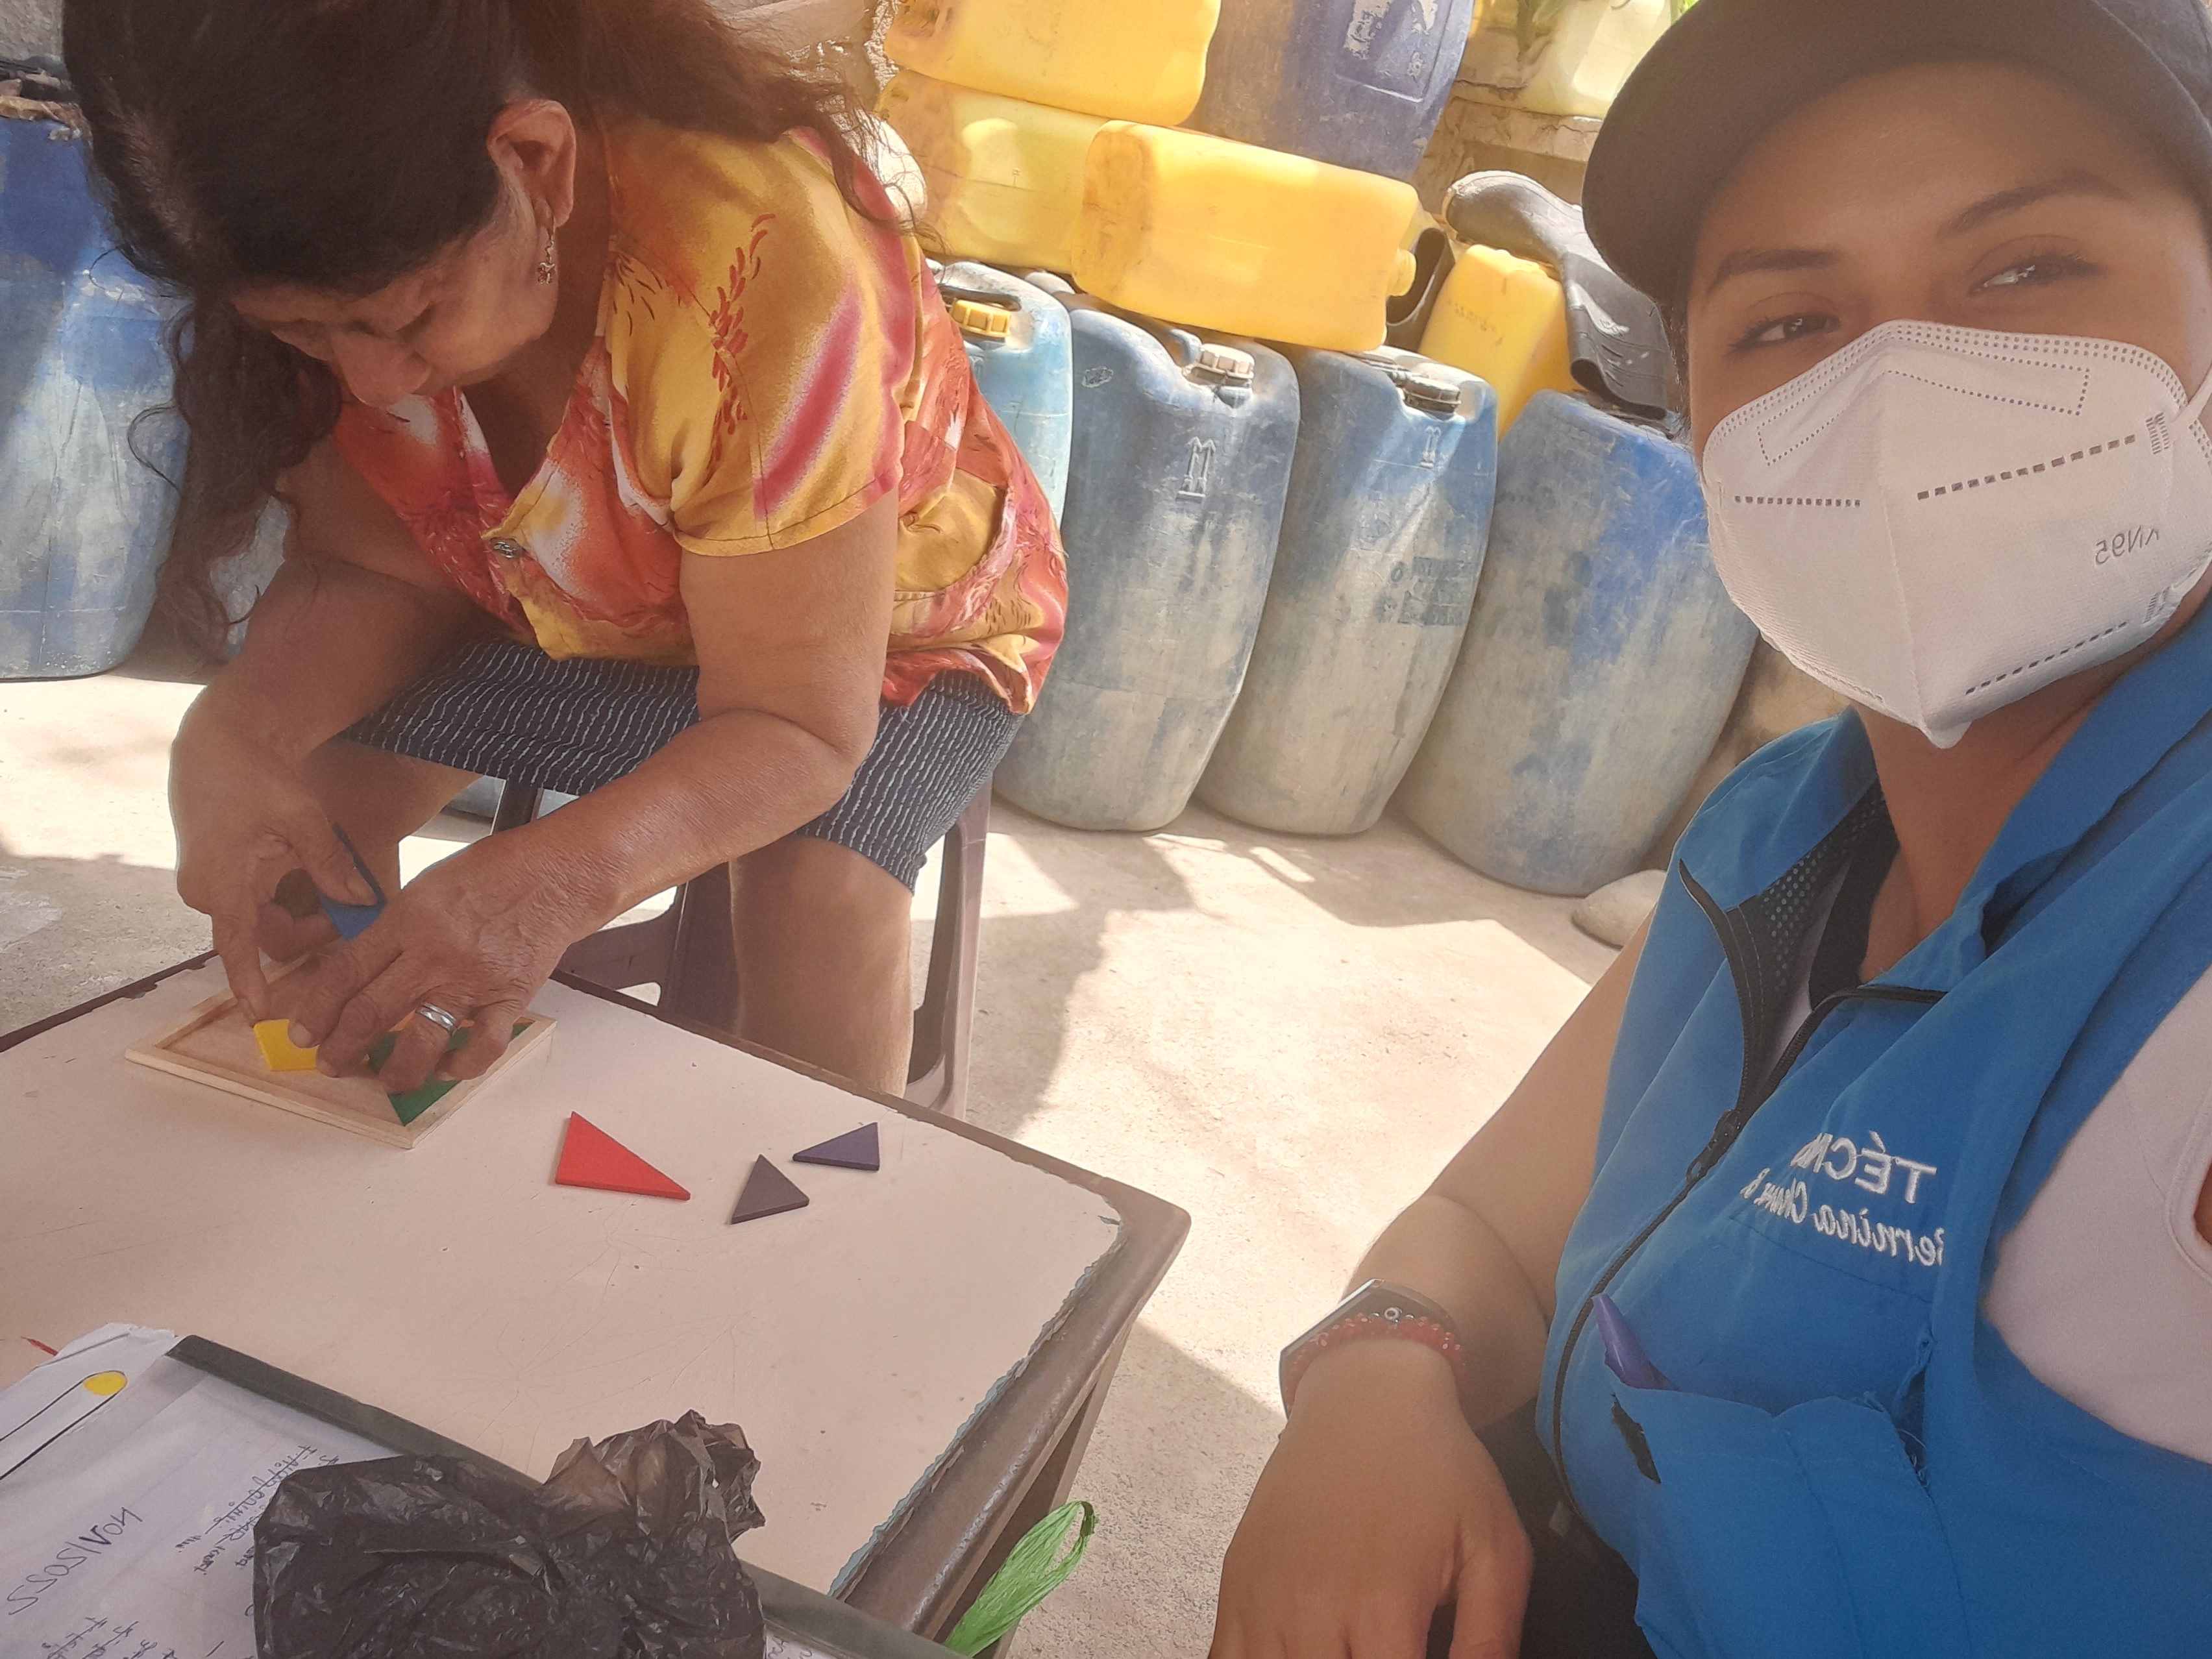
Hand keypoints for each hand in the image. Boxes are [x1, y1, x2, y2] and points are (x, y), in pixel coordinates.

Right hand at [171, 700, 379, 1021]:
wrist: (218, 743)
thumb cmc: (257, 778)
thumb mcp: (302, 818)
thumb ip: (331, 865)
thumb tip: (362, 903)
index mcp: (222, 883)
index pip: (237, 945)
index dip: (249, 982)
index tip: (259, 1015)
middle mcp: (206, 891)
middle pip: (263, 934)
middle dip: (306, 932)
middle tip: (346, 914)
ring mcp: (206, 884)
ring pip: (259, 919)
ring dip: (296, 913)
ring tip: (333, 890)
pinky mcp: (213, 875)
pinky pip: (251, 903)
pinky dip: (281, 899)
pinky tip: (307, 877)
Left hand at [268, 831, 593, 1091]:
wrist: (556, 877)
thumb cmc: (489, 874)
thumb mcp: (426, 887)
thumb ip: (393, 928)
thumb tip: (360, 970)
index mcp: (407, 921)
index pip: (346, 973)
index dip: (318, 1010)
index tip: (304, 1034)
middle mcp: (434, 955)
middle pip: (372, 1012)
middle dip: (342, 1048)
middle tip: (330, 1065)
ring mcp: (473, 981)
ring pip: (421, 1041)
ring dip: (395, 1071)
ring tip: (383, 1081)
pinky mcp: (509, 999)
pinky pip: (482, 1047)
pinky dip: (460, 1066)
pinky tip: (446, 1068)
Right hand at [1211, 1341, 1531, 1658]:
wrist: (1365, 1397)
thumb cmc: (1436, 1468)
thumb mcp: (1495, 1547)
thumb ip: (1491, 1638)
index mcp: (1383, 1604)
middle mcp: (1313, 1608)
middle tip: (1383, 1653)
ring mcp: (1264, 1598)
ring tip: (1347, 1649)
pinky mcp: (1237, 1586)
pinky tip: (1296, 1652)